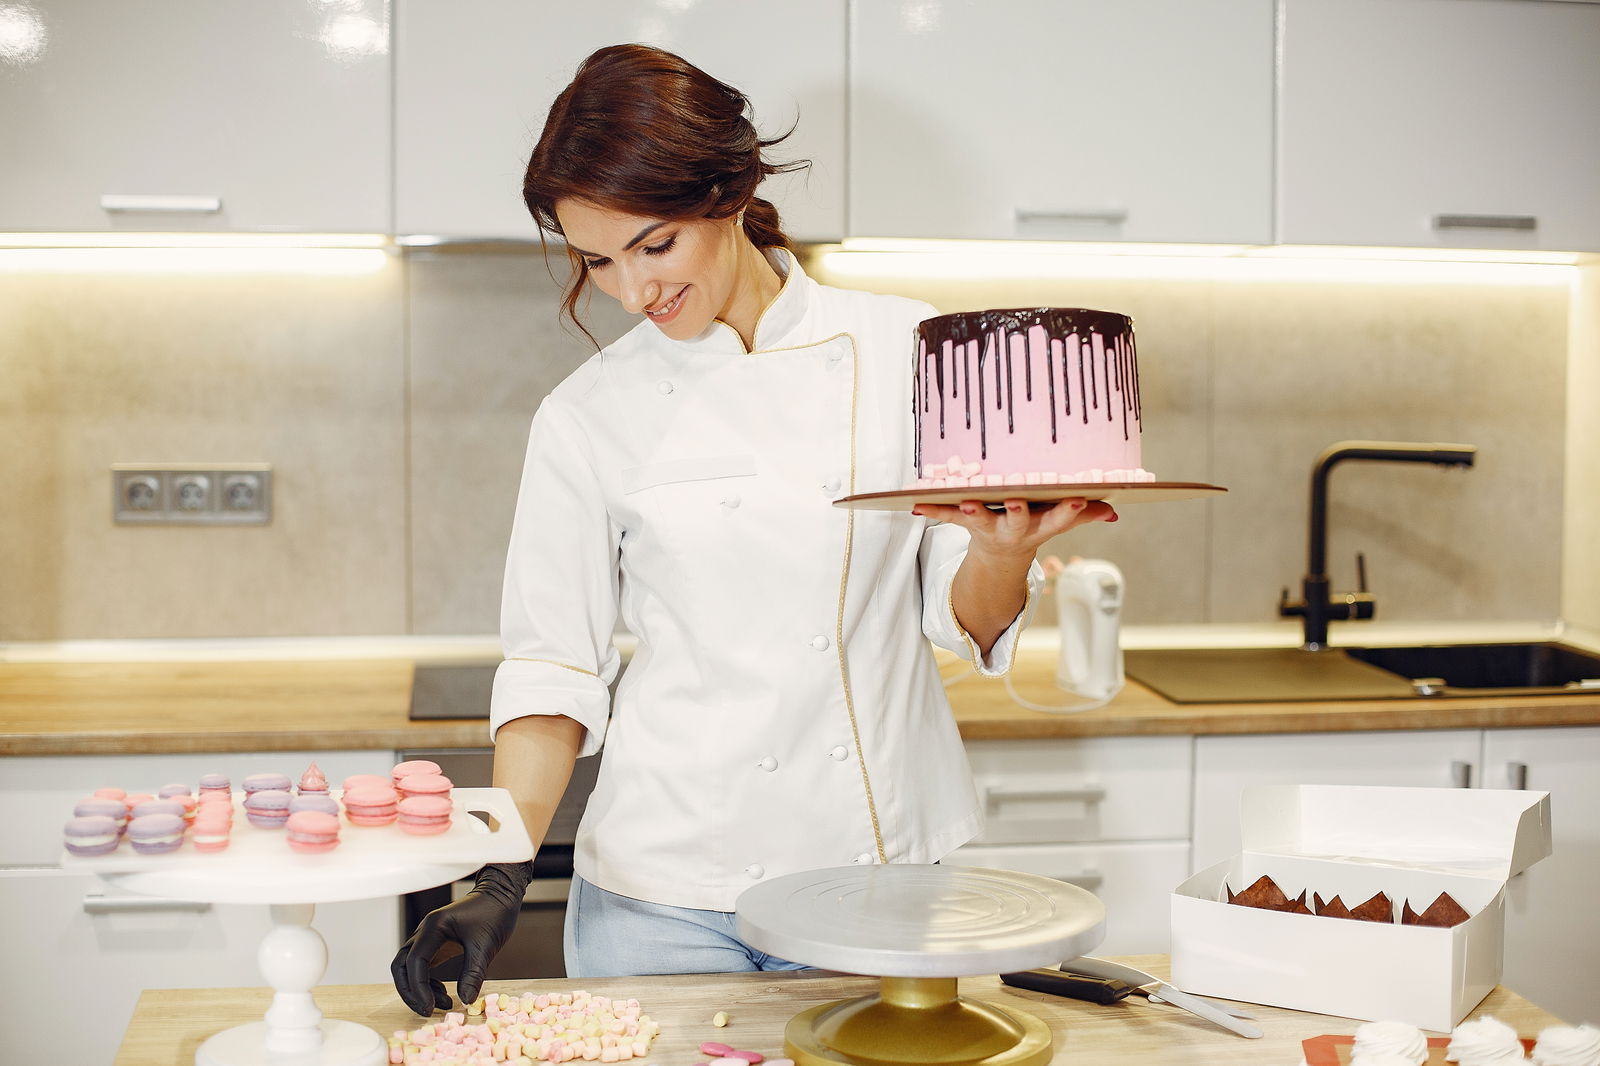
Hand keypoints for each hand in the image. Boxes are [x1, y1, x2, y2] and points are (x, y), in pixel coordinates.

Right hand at [391, 860, 532, 1014]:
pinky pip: (422, 967)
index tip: (429, 1007)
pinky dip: (427, 983)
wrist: (500, 896)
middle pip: (402, 965)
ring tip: (443, 1005)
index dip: (419, 988)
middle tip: (426, 1010)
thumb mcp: (486, 945)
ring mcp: (429, 938)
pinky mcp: (436, 945)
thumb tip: (465, 1001)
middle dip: (410, 991)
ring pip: (409, 968)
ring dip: (419, 989)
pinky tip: (443, 994)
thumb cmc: (494, 913)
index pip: (415, 961)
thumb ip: (473, 973)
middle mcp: (425, 931)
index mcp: (434, 927)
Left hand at [913, 497, 1116, 562]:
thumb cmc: (1034, 525)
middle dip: (1019, 511)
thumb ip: (1084, 515)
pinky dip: (932, 509)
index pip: (1060, 518)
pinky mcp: (966, 523)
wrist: (1001, 555)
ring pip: (981, 519)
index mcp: (1041, 526)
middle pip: (1019, 519)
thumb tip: (1112, 510)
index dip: (1069, 510)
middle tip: (1018, 500)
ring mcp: (990, 527)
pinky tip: (915, 504)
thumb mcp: (1058, 522)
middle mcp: (1016, 529)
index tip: (1080, 498)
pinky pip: (947, 516)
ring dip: (973, 511)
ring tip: (966, 503)